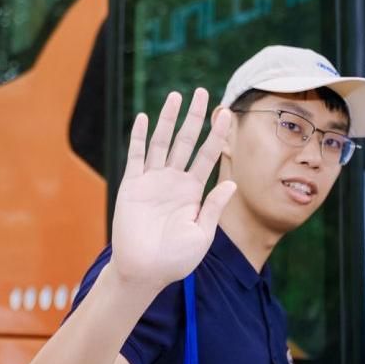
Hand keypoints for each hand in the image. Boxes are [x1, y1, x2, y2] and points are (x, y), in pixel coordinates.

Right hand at [108, 88, 236, 291]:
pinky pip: (136, 157)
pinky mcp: (132, 186)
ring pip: (161, 142)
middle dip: (194, 118)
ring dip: (168, 119)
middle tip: (202, 92)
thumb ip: (214, 207)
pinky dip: (139, 137)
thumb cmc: (176, 259)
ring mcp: (152, 181)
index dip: (217, 135)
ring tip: (176, 96)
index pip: (208, 155)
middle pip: (186, 141)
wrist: (145, 271)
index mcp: (193, 191)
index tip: (227, 114)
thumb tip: (232, 184)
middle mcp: (174, 181)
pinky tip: (143, 118)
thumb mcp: (202, 234)